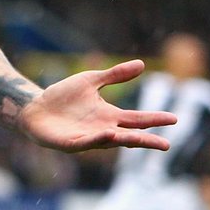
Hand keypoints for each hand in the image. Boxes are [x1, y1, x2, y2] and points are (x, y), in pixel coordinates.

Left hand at [17, 59, 176, 152]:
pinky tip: (106, 134)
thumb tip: (142, 63)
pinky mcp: (69, 143)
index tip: (174, 118)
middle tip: (166, 145)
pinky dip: (96, 139)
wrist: (34, 107)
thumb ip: (115, 75)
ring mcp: (87, 138)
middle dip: (146, 140)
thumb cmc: (63, 97)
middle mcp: (102, 129)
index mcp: (109, 116)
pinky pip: (85, 143)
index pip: (137, 119)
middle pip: (128, 136)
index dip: (154, 119)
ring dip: (122, 140)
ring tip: (138, 139)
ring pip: (109, 142)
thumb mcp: (90, 81)